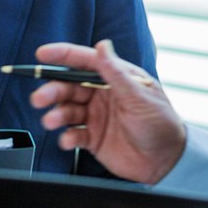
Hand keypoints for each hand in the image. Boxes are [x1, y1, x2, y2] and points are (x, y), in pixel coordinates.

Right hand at [31, 39, 185, 184]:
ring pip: (67, 110)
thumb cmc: (161, 123)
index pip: (84, 62)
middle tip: (40, 98)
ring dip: (56, 114)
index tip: (41, 54)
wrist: (167, 161)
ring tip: (51, 121)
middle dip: (52, 90)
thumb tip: (102, 46)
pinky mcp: (93, 138)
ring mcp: (96, 116)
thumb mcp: (139, 95)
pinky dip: (67, 137)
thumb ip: (117, 72)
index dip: (62, 56)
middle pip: (69, 87)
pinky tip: (68, 140)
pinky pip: (73, 134)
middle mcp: (102, 95)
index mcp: (114, 78)